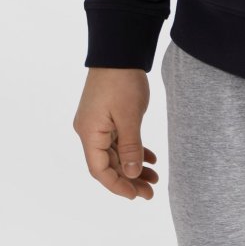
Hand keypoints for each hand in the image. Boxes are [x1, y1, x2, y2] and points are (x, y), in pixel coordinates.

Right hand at [73, 68, 159, 200]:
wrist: (119, 50)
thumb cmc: (122, 81)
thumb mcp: (129, 116)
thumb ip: (130, 147)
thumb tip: (130, 174)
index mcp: (90, 133)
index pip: (100, 170)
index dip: (117, 185)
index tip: (136, 196)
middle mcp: (90, 131)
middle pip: (109, 164)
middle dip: (129, 179)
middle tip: (151, 192)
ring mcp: (98, 123)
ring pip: (116, 153)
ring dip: (133, 166)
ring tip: (155, 178)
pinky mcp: (108, 115)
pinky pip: (120, 140)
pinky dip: (134, 150)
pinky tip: (150, 158)